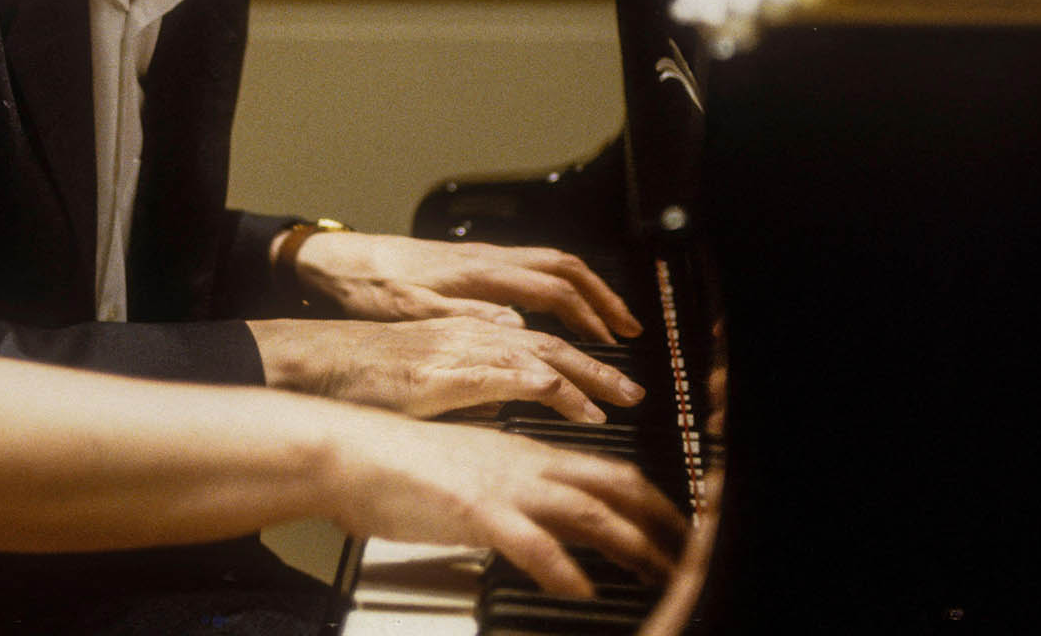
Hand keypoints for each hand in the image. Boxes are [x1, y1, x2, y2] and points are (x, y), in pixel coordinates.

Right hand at [247, 316, 643, 419]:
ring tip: (621, 399)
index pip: (536, 335)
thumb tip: (499, 406)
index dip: (577, 352)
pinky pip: (511, 374)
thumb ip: (466, 386)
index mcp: (465, 329)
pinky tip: (571, 404)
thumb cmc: (358, 376)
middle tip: (635, 390)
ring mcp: (459, 347)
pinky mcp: (447, 372)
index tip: (608, 379)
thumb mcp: (424, 379)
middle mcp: (469, 329)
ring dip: (587, 375)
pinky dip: (548, 390)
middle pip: (551, 340)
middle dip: (598, 363)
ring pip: (542, 352)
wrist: (315, 364)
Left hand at [291, 232, 642, 341]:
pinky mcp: (471, 264)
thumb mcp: (412, 311)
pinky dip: (558, 287)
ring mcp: (481, 259)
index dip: (587, 317)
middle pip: (563, 268)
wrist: (338, 261)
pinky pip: (531, 268)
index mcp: (478, 274)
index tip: (609, 345)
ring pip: (550, 264)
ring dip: (584, 291)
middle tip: (628, 331)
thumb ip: (466, 319)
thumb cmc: (370, 288)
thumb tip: (519, 327)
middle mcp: (486, 260)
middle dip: (602, 298)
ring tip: (607, 322)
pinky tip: (560, 311)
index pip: (552, 289)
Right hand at [325, 409, 686, 597]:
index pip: (609, 471)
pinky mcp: (474, 509)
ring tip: (659, 576)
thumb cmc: (398, 466)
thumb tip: (540, 523)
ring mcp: (502, 485)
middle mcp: (524, 465)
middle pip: (616, 486)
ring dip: (632, 545)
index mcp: (526, 455)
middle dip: (661, 523)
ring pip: (588, 510)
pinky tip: (580, 589)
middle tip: (690, 556)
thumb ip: (511, 493)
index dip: (654, 501)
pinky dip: (563, 568)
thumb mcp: (471, 473)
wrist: (349, 450)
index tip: (677, 530)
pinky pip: (532, 542)